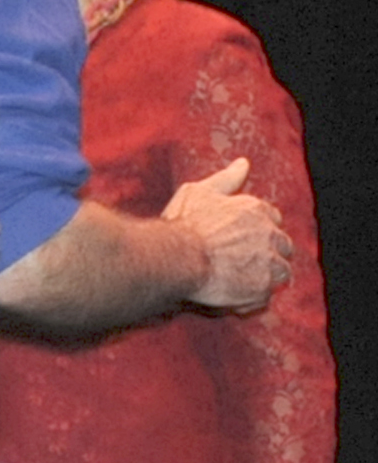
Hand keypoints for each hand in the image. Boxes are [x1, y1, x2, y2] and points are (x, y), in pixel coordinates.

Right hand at [162, 158, 291, 309]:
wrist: (178, 256)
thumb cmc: (185, 223)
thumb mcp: (199, 192)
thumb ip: (226, 179)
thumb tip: (243, 164)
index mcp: (255, 210)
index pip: (273, 218)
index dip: (259, 228)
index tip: (244, 237)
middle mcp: (269, 235)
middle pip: (283, 246)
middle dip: (268, 253)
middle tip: (241, 261)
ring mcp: (269, 263)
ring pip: (279, 272)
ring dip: (263, 277)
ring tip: (237, 280)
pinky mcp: (262, 288)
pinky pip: (264, 298)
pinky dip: (250, 299)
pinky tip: (230, 296)